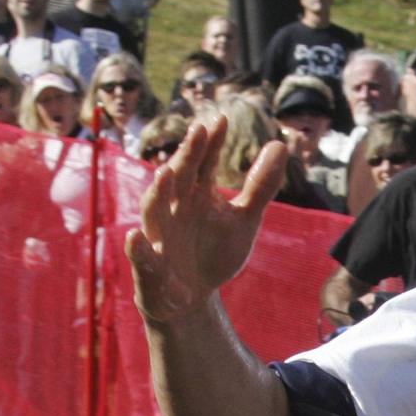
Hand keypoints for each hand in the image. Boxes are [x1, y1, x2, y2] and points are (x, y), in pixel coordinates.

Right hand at [126, 117, 285, 326]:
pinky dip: (138, 248)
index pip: (203, 162)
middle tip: (199, 131)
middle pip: (180, 177)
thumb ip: (260, 186)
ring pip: (155, 209)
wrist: (192, 296)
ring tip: (166, 172)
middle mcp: (174, 207)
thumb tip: (280, 145)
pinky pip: (142, 256)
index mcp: (196, 193)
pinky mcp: (150, 266)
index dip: (211, 143)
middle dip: (187, 156)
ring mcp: (159, 234)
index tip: (222, 119)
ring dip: (159, 191)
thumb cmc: (214, 251)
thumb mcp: (244, 219)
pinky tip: (135, 237)